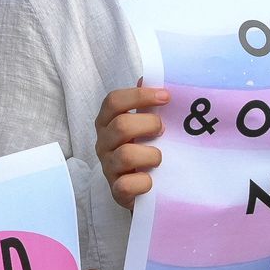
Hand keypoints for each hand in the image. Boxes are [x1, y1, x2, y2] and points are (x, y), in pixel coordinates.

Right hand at [94, 84, 167, 210]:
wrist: (140, 189)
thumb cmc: (141, 149)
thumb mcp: (142, 125)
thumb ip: (143, 104)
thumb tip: (145, 78)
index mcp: (107, 122)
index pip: (113, 101)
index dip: (139, 96)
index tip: (165, 97)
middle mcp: (104, 143)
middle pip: (121, 125)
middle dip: (148, 125)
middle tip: (163, 130)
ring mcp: (108, 167)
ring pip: (126, 155)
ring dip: (151, 155)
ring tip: (159, 158)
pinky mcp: (117, 191)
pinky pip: (127, 185)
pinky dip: (144, 182)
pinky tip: (151, 181)